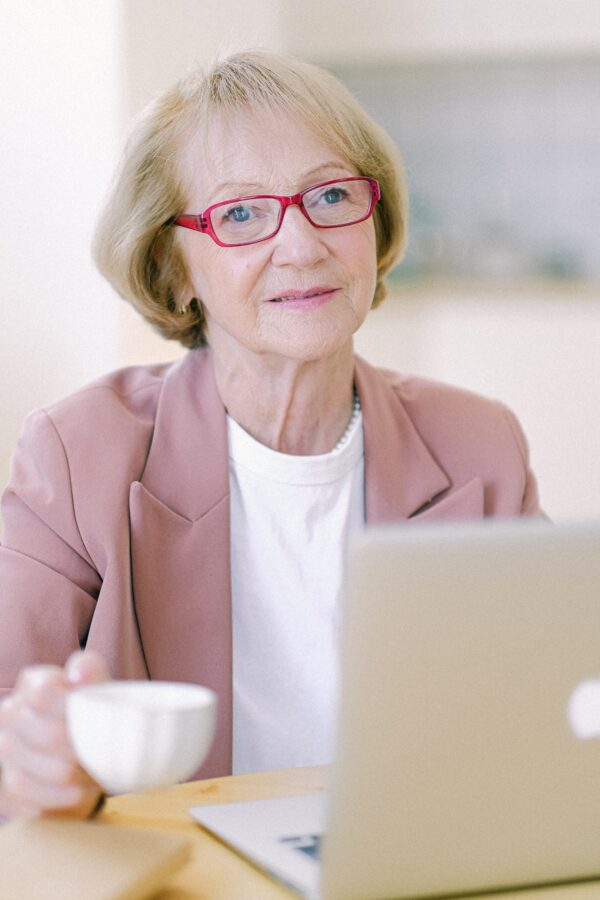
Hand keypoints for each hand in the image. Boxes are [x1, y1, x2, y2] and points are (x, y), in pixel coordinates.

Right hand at [0, 650, 108, 818]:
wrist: (86, 756)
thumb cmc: (91, 716)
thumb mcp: (97, 688)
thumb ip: (90, 672)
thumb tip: (80, 674)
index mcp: (33, 684)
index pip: (44, 693)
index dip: (72, 710)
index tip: (93, 720)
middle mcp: (11, 713)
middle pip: (46, 736)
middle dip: (78, 749)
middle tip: (97, 753)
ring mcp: (5, 749)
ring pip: (33, 770)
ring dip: (70, 778)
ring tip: (88, 775)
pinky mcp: (5, 786)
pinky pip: (26, 797)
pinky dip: (56, 798)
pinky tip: (72, 791)